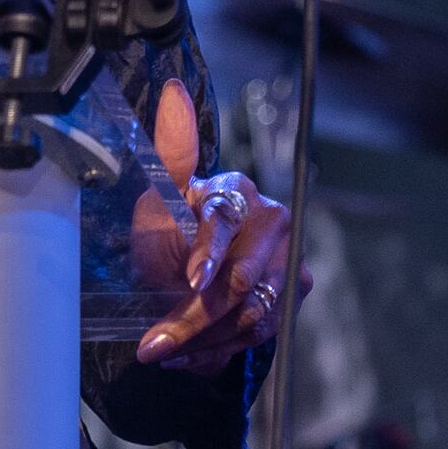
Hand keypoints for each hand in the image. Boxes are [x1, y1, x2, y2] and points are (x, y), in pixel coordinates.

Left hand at [132, 78, 292, 368]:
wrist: (179, 276)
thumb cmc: (164, 230)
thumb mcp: (156, 196)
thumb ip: (170, 150)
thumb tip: (173, 92)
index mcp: (235, 189)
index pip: (227, 220)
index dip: (208, 253)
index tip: (188, 280)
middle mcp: (270, 219)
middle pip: (242, 278)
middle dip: (194, 315)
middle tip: (154, 343)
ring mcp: (287, 258)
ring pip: (252, 311)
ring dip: (203, 339)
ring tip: (162, 353)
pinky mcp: (293, 291)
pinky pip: (262, 330)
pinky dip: (220, 349)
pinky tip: (187, 356)